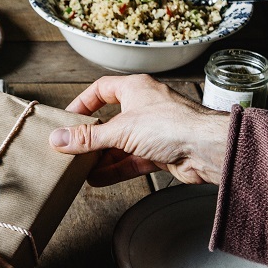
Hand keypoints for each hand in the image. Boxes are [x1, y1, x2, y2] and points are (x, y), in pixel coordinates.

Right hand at [49, 74, 230, 185]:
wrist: (208, 149)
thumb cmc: (173, 125)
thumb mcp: (120, 130)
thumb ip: (88, 138)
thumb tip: (59, 139)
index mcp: (135, 88)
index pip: (101, 90)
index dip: (83, 103)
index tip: (68, 118)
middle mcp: (144, 106)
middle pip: (109, 120)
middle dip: (91, 137)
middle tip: (71, 148)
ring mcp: (153, 131)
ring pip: (120, 144)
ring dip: (101, 157)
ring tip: (81, 169)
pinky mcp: (160, 152)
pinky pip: (131, 160)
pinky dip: (115, 169)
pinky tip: (98, 179)